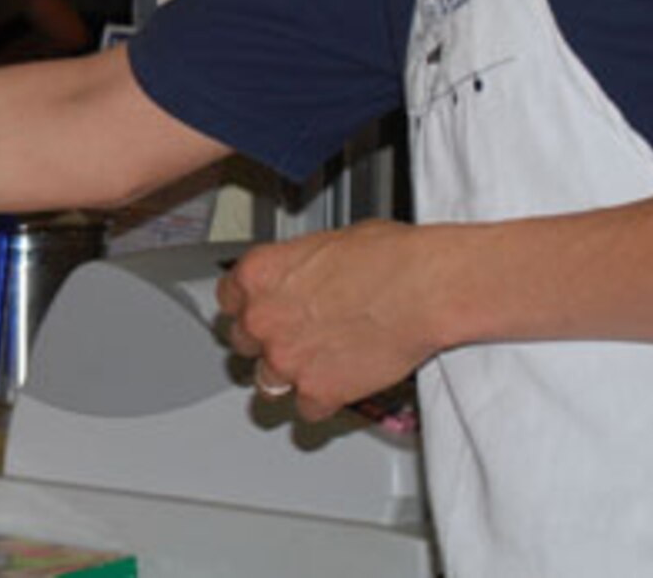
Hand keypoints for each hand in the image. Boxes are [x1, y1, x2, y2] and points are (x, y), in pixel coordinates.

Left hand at [216, 219, 443, 421]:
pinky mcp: (318, 391)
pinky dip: (322, 403)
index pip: (227, 300)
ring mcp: (286, 358)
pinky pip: (307, 409)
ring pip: (267, 382)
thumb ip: (295, 269)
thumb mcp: (323, 243)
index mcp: (258, 274)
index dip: (247, 307)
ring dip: (288, 377)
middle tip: (293, 339)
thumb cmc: (388, 258)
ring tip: (315, 366)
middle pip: (242, 342)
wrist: (424, 288)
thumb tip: (301, 278)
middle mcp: (262, 318)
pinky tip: (339, 387)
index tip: (257, 313)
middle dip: (266, 342)